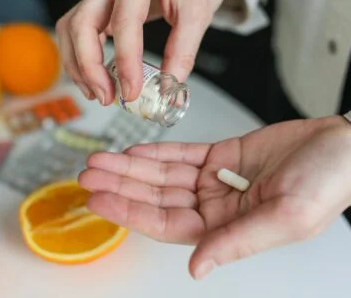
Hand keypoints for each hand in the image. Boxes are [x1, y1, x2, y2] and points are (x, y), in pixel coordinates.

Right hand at [56, 0, 223, 104]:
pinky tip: (95, 78)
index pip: (124, 24)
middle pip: (81, 25)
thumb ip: (183, 49)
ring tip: (99, 93)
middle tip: (107, 97)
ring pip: (70, 29)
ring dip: (78, 67)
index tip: (131, 92)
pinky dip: (80, 58)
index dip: (126, 63)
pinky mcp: (97, 8)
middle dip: (89, 69)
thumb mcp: (196, 12)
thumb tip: (169, 86)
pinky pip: (76, 32)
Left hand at [79, 115, 350, 278]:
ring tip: (101, 159)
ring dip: (132, 166)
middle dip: (122, 185)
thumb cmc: (326, 183)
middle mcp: (216, 207)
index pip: (165, 223)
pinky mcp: (221, 156)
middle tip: (89, 174)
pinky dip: (158, 152)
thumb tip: (197, 268)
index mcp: (227, 229)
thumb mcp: (285, 218)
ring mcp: (215, 181)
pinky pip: (182, 155)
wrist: (341, 147)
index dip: (130, 211)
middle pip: (156, 197)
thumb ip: (237, 242)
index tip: (99, 198)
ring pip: (163, 174)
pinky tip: (135, 151)